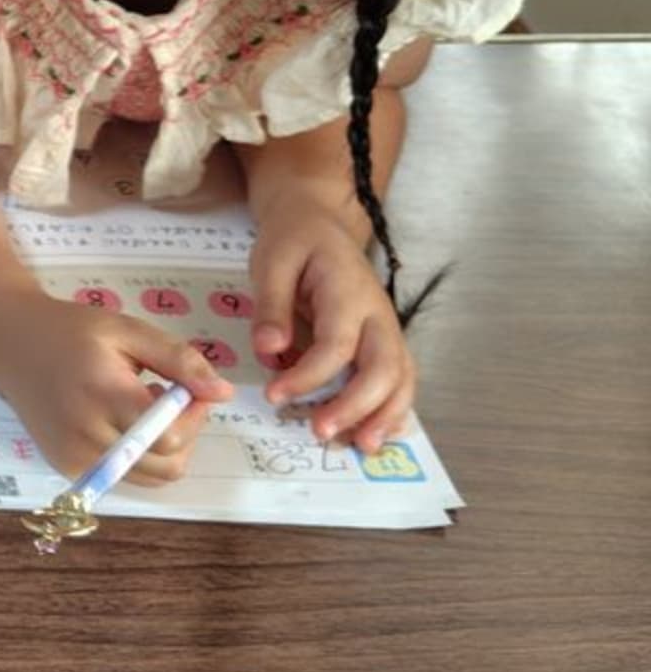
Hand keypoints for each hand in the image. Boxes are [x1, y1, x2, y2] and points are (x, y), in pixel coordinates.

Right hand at [0, 293, 232, 485]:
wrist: (9, 342)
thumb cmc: (72, 330)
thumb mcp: (128, 330)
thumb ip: (179, 360)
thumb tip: (223, 392)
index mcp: (103, 394)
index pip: (170, 436)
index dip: (194, 416)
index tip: (190, 389)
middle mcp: (86, 434)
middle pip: (166, 465)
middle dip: (184, 435)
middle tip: (171, 399)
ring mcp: (73, 456)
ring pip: (148, 477)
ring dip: (162, 449)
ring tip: (142, 410)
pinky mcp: (66, 467)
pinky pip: (122, 476)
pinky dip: (135, 456)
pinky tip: (118, 421)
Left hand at [251, 214, 415, 451]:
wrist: (321, 224)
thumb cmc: (294, 242)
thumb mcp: (272, 261)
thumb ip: (272, 306)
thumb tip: (269, 351)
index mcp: (348, 291)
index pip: (336, 344)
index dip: (308, 376)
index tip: (275, 395)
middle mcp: (378, 314)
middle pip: (382, 367)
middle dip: (356, 405)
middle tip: (321, 432)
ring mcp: (387, 328)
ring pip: (401, 377)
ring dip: (385, 415)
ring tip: (361, 447)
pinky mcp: (385, 340)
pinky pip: (400, 378)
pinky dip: (394, 408)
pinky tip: (378, 433)